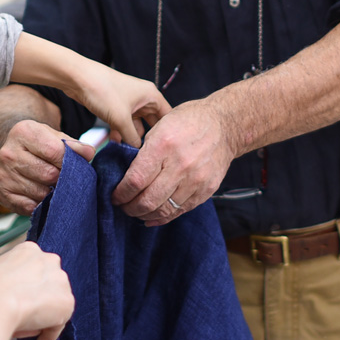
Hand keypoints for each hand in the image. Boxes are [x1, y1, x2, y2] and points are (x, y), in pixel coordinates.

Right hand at [0, 120, 93, 215]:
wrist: (14, 152)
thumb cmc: (39, 145)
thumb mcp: (55, 137)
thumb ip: (74, 145)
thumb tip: (88, 153)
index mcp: (23, 132)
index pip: (54, 151)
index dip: (69, 162)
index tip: (75, 165)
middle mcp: (8, 153)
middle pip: (48, 174)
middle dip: (61, 179)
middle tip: (64, 178)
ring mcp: (2, 175)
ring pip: (40, 193)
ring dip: (52, 193)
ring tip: (53, 186)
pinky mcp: (2, 193)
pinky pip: (29, 207)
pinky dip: (39, 204)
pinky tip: (41, 195)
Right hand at [0, 242, 74, 339]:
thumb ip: (7, 280)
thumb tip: (8, 297)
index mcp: (28, 250)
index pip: (34, 270)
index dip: (28, 288)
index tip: (21, 300)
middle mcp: (48, 260)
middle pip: (49, 284)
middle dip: (41, 300)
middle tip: (27, 317)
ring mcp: (60, 281)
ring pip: (55, 303)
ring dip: (45, 317)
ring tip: (29, 330)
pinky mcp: (66, 303)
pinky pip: (57, 324)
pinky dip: (48, 335)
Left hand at [73, 63, 170, 146]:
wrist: (77, 78)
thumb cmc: (103, 92)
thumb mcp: (121, 119)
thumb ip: (133, 138)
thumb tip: (138, 153)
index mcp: (151, 95)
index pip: (168, 117)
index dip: (168, 133)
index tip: (165, 150)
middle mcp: (143, 98)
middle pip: (153, 123)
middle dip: (148, 139)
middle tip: (145, 156)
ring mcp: (129, 103)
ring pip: (136, 125)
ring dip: (131, 137)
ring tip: (127, 152)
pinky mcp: (116, 107)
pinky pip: (124, 124)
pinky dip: (121, 133)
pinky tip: (115, 143)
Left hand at [112, 99, 236, 225]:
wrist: (224, 126)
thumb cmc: (188, 122)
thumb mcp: (160, 126)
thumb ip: (143, 152)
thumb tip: (125, 176)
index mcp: (163, 145)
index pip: (135, 180)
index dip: (121, 194)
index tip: (115, 196)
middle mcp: (180, 165)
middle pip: (148, 200)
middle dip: (130, 208)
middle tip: (123, 206)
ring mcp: (195, 179)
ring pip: (163, 210)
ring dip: (145, 214)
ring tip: (137, 211)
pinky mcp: (206, 190)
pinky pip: (180, 211)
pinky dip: (163, 217)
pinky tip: (152, 217)